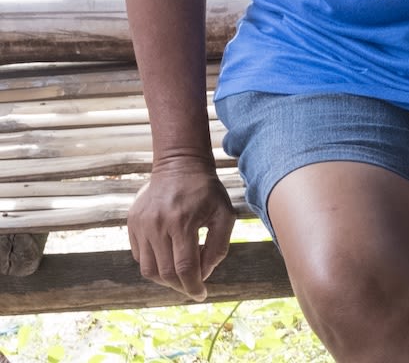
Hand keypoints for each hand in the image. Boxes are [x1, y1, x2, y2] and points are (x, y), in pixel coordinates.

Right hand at [128, 155, 234, 301]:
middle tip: (192, 287)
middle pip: (164, 273)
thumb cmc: (207, 191)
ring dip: (165, 279)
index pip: (185, 268)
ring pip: (147, 269)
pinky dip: (153, 263)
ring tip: (180, 274)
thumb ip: (219, 246)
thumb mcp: (224, 214)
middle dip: (180, 286)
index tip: (201, 295)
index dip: (193, 286)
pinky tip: (168, 257)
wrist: (179, 165)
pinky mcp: (131, 223)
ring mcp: (140, 225)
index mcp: (182, 223)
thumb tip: (204, 273)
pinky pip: (139, 255)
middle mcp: (157, 226)